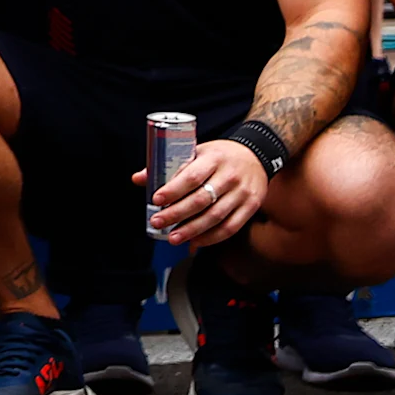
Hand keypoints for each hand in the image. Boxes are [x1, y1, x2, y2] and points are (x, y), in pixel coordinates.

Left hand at [144, 140, 269, 248]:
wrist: (257, 155)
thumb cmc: (220, 155)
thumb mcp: (197, 151)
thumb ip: (169, 166)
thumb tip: (138, 179)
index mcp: (213, 159)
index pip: (191, 176)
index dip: (173, 190)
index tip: (156, 200)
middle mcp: (230, 176)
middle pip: (201, 200)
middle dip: (177, 214)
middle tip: (158, 222)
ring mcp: (242, 193)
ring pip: (216, 216)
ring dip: (192, 230)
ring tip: (173, 238)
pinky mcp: (251, 206)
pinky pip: (231, 227)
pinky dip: (212, 237)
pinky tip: (195, 242)